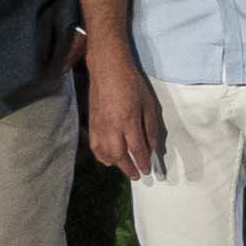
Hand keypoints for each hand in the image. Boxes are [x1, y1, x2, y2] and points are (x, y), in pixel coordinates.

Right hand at [86, 39, 155, 175]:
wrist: (108, 69)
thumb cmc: (132, 84)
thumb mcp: (149, 104)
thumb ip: (151, 128)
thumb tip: (154, 147)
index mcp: (129, 120)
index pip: (137, 149)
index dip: (143, 162)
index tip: (148, 171)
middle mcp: (112, 127)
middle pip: (119, 155)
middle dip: (129, 168)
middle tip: (137, 175)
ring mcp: (99, 126)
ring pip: (105, 154)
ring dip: (116, 164)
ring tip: (125, 167)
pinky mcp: (91, 124)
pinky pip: (94, 146)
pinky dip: (101, 156)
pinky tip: (109, 158)